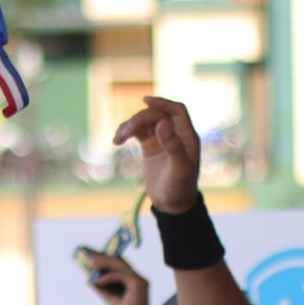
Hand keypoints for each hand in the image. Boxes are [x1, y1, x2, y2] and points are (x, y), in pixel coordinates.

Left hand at [86, 252, 149, 304]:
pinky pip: (120, 275)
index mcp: (134, 281)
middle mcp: (138, 279)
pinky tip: (98, 281)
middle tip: (90, 258)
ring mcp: (140, 280)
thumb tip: (88, 279)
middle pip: (120, 262)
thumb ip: (101, 288)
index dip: (108, 259)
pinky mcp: (139, 284)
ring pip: (120, 265)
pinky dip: (108, 277)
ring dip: (105, 263)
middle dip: (105, 258)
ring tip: (91, 264)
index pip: (120, 265)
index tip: (94, 256)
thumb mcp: (109, 298)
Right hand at [113, 95, 201, 214]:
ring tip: (118, 139)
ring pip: (145, 122)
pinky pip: (137, 132)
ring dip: (130, 125)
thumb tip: (163, 124)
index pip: (176, 110)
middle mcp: (175, 134)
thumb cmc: (180, 188)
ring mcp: (161, 139)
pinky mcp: (150, 146)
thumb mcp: (180, 170)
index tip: (145, 101)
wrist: (171, 203)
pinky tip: (116, 141)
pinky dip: (126, 133)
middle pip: (156, 115)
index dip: (162, 103)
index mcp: (187, 136)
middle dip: (139, 119)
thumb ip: (174, 146)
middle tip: (126, 132)